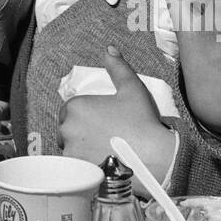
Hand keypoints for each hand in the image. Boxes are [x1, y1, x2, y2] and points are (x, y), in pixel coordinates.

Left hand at [58, 46, 176, 197]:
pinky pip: (75, 166)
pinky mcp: (77, 170)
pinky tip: (102, 166)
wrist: (152, 157)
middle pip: (67, 130)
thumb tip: (109, 49)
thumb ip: (118, 67)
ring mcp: (70, 151)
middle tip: (103, 138)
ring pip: (70, 149)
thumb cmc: (142, 121)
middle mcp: (67, 127)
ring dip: (81, 150)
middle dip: (80, 133)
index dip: (85, 116)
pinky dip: (84, 165)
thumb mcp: (132, 88)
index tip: (101, 123)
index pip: (70, 110)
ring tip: (104, 153)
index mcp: (76, 106)